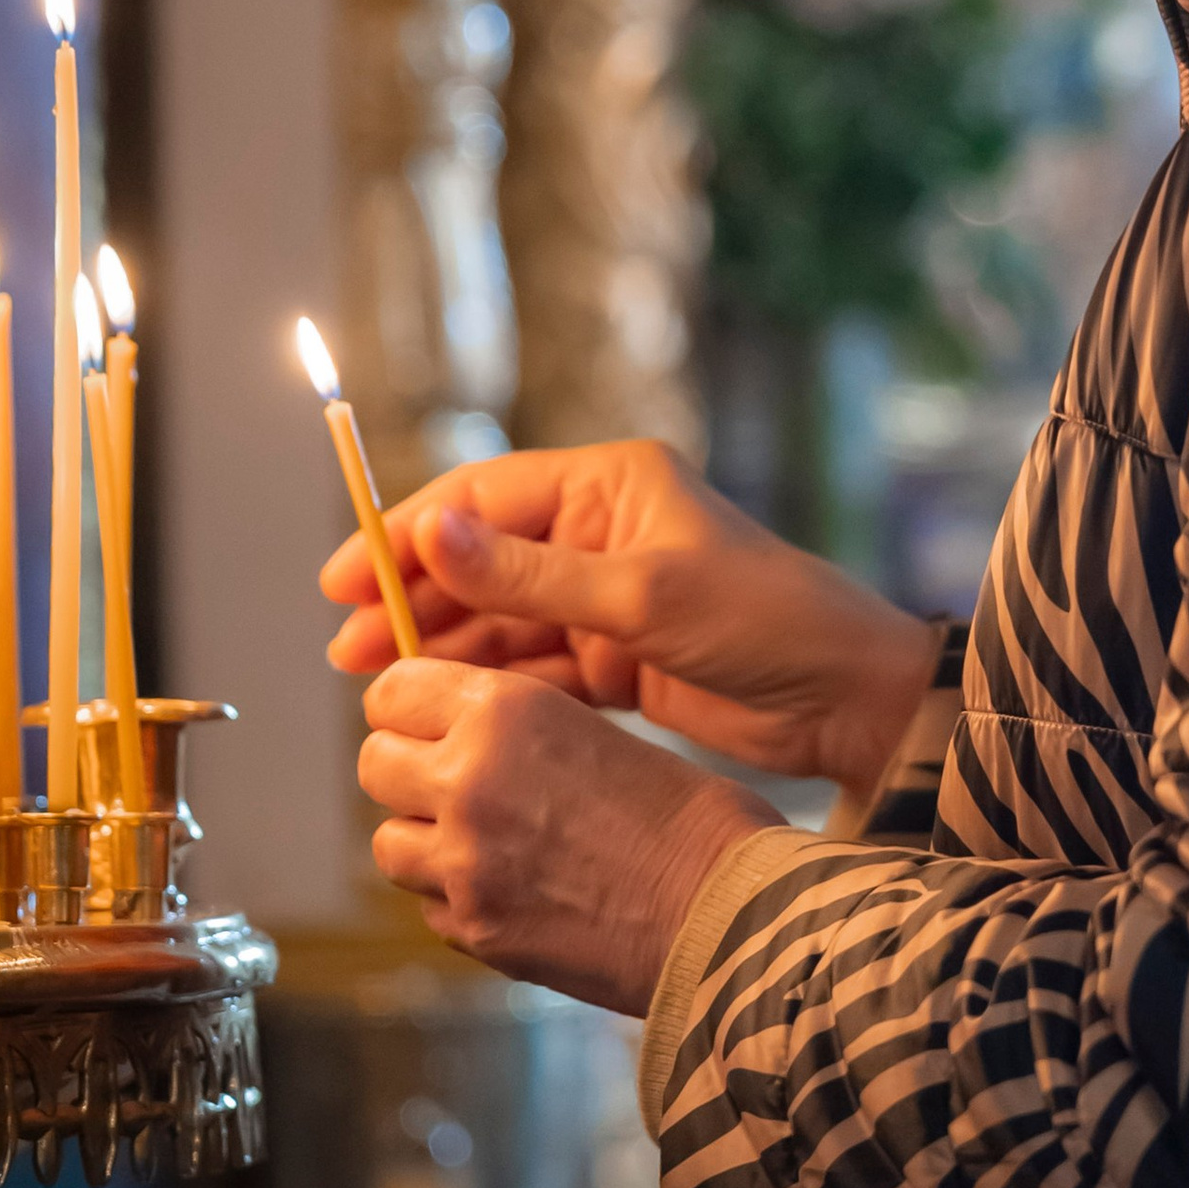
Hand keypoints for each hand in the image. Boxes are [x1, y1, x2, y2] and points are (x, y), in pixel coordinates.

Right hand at [321, 439, 935, 802]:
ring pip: (500, 616)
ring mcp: (607, 597)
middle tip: (344, 650)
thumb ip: (528, 574)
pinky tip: (443, 703)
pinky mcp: (617, 657)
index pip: (484, 495)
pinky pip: (533, 663)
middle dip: (411, 600)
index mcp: (610, 485)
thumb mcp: (639, 597)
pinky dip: (489, 681)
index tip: (342, 578)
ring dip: (441, 646)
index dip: (407, 534)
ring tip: (375, 684)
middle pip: (480, 559)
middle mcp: (601, 531)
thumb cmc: (764, 622)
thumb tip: (429, 532)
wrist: (846, 700)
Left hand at [358, 656, 774, 1012]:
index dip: (410, 704)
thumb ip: (518, 729)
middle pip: (376, 764)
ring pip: (388, 844)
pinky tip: (515, 890)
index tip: (430, 718)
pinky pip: (428, 905)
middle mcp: (468, 780)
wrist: (731, 914)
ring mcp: (463, 864)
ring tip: (488, 843)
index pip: (393, 690)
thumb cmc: (695, 818)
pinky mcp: (474, 930)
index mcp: (505, 711)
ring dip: (425, 840)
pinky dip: (456, 898)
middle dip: (409, 770)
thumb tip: (461, 735)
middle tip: (457, 781)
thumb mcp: (597, 730)